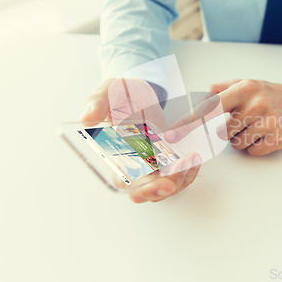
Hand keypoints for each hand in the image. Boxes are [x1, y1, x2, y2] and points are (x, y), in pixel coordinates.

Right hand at [80, 78, 201, 202]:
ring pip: (165, 186)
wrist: (139, 90)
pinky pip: (177, 175)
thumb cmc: (120, 93)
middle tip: (182, 170)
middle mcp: (131, 165)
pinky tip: (194, 158)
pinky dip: (187, 171)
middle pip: (148, 191)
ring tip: (192, 158)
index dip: (143, 188)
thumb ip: (97, 104)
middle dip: (167, 187)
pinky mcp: (164, 159)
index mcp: (114, 154)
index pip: (125, 182)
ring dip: (181, 178)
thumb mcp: (108, 92)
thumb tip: (87, 118)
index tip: (164, 184)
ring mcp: (150, 164)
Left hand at [165, 79, 281, 155]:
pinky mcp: (278, 139)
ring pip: (236, 144)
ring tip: (256, 126)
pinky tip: (266, 134)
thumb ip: (220, 89)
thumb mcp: (245, 83)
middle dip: (228, 130)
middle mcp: (256, 104)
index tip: (172, 134)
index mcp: (244, 89)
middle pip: (222, 132)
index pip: (211, 107)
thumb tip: (198, 97)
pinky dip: (255, 146)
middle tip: (244, 120)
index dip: (189, 122)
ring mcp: (269, 122)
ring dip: (241, 139)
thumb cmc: (267, 94)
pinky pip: (252, 151)